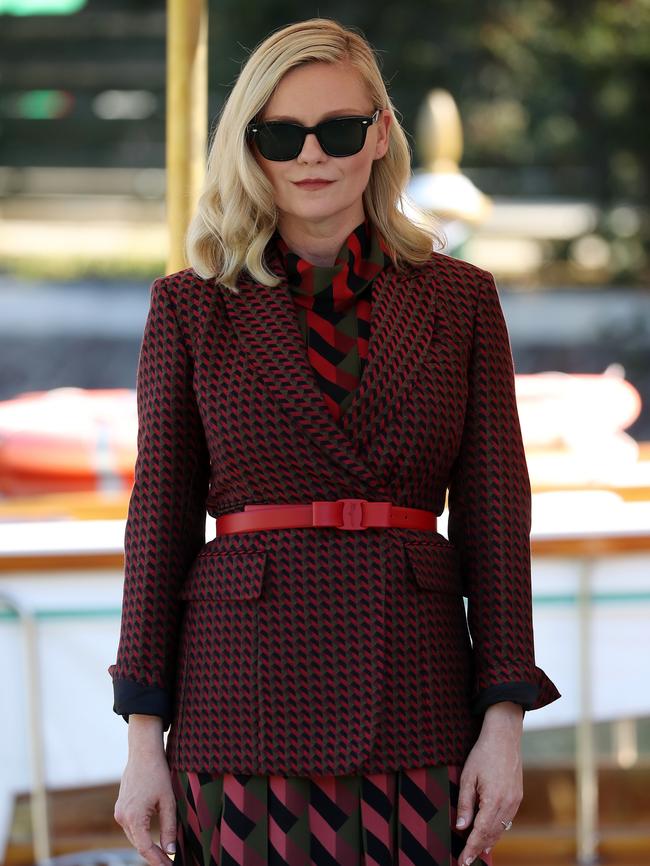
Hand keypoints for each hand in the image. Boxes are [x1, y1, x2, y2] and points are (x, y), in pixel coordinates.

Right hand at [113, 716, 176, 865]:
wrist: (143, 752)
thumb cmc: (157, 774)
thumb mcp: (168, 801)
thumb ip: (169, 828)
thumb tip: (171, 850)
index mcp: (133, 817)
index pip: (145, 848)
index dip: (158, 860)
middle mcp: (122, 817)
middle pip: (138, 845)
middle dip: (154, 856)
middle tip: (170, 862)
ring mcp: (119, 812)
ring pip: (134, 837)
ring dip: (147, 846)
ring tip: (164, 854)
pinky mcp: (120, 807)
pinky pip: (131, 827)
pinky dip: (141, 834)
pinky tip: (153, 839)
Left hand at [456, 702, 522, 863]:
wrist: (504, 737)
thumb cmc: (483, 754)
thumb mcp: (467, 777)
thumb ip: (464, 804)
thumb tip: (460, 827)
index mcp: (494, 800)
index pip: (480, 832)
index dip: (471, 848)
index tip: (463, 861)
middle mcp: (508, 804)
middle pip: (492, 834)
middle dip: (479, 848)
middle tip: (467, 860)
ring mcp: (515, 801)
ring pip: (501, 828)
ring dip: (489, 841)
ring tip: (477, 852)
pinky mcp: (517, 796)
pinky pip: (507, 819)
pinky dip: (498, 829)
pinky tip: (490, 833)